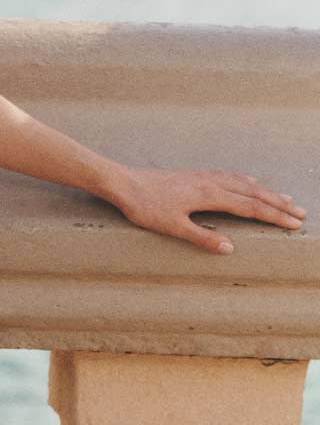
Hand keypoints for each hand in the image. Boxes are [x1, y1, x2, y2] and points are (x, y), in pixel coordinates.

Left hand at [106, 166, 305, 253]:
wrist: (124, 183)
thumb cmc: (145, 207)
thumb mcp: (172, 227)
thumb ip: (201, 238)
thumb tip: (229, 248)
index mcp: (210, 195)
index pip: (250, 207)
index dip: (274, 217)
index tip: (294, 224)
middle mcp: (212, 182)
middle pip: (254, 193)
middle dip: (279, 204)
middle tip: (301, 213)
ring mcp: (205, 177)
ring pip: (244, 183)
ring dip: (266, 192)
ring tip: (285, 199)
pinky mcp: (196, 176)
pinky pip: (230, 176)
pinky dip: (246, 181)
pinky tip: (249, 181)